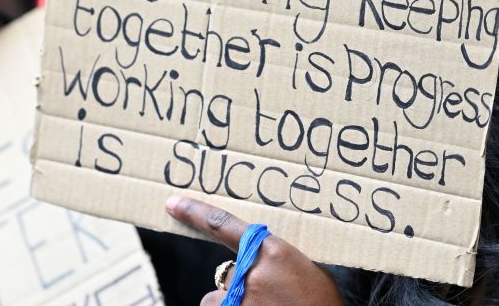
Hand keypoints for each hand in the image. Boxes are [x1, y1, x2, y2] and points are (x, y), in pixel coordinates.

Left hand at [166, 196, 343, 305]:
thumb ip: (275, 261)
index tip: (172, 204)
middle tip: (270, 299)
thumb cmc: (326, 302)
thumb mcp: (308, 271)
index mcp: (273, 251)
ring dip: (235, 305)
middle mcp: (252, 274)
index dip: (194, 212)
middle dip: (240, 287)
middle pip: (227, 274)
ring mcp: (242, 299)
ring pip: (220, 300)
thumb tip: (255, 263)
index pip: (223, 225)